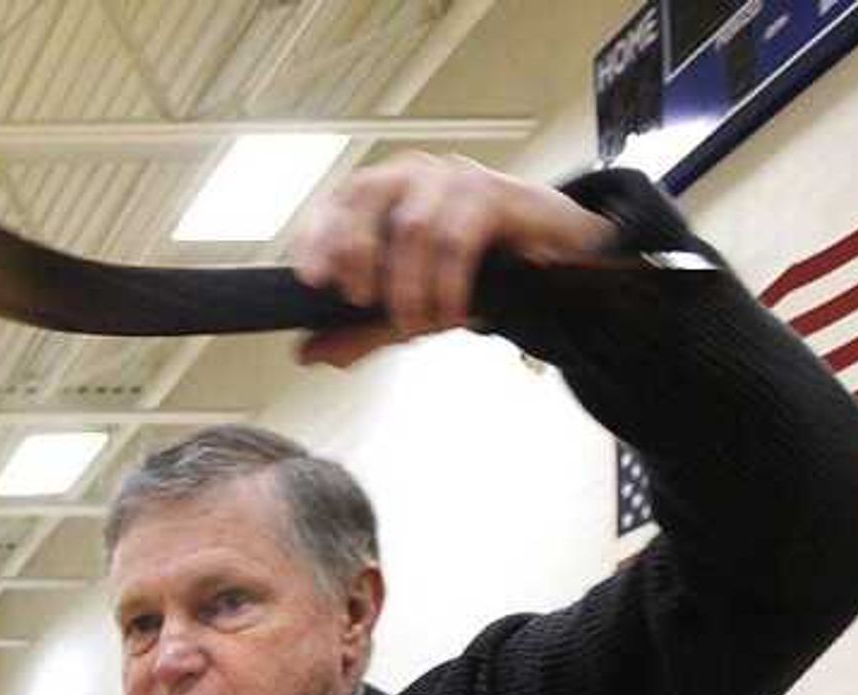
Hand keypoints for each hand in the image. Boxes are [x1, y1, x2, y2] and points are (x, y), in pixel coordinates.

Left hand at [286, 154, 617, 367]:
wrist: (549, 257)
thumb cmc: (468, 270)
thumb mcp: (407, 306)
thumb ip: (358, 330)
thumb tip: (308, 355)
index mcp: (383, 193)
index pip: (338, 201)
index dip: (318, 236)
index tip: (310, 280)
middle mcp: (414, 176)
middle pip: (368, 197)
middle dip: (356, 252)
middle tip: (359, 301)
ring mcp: (454, 179)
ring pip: (414, 226)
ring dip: (409, 285)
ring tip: (415, 325)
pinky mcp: (494, 194)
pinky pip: (459, 239)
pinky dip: (448, 285)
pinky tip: (451, 314)